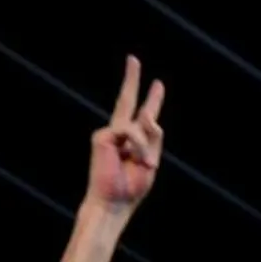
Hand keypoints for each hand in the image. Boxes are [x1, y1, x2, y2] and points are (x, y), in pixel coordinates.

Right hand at [85, 55, 164, 210]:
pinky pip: (131, 131)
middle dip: (131, 79)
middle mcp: (120, 134)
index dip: (153, 100)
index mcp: (133, 142)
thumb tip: (148, 114)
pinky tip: (135, 160)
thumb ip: (153, 136)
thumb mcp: (151, 161)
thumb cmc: (130, 188)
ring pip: (141, 124)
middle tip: (133, 58)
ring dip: (147, 148)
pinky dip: (138, 146)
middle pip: (126, 101)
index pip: (144, 116)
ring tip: (145, 166)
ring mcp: (109, 134)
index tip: (158, 84)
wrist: (113, 203)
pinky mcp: (102, 136)